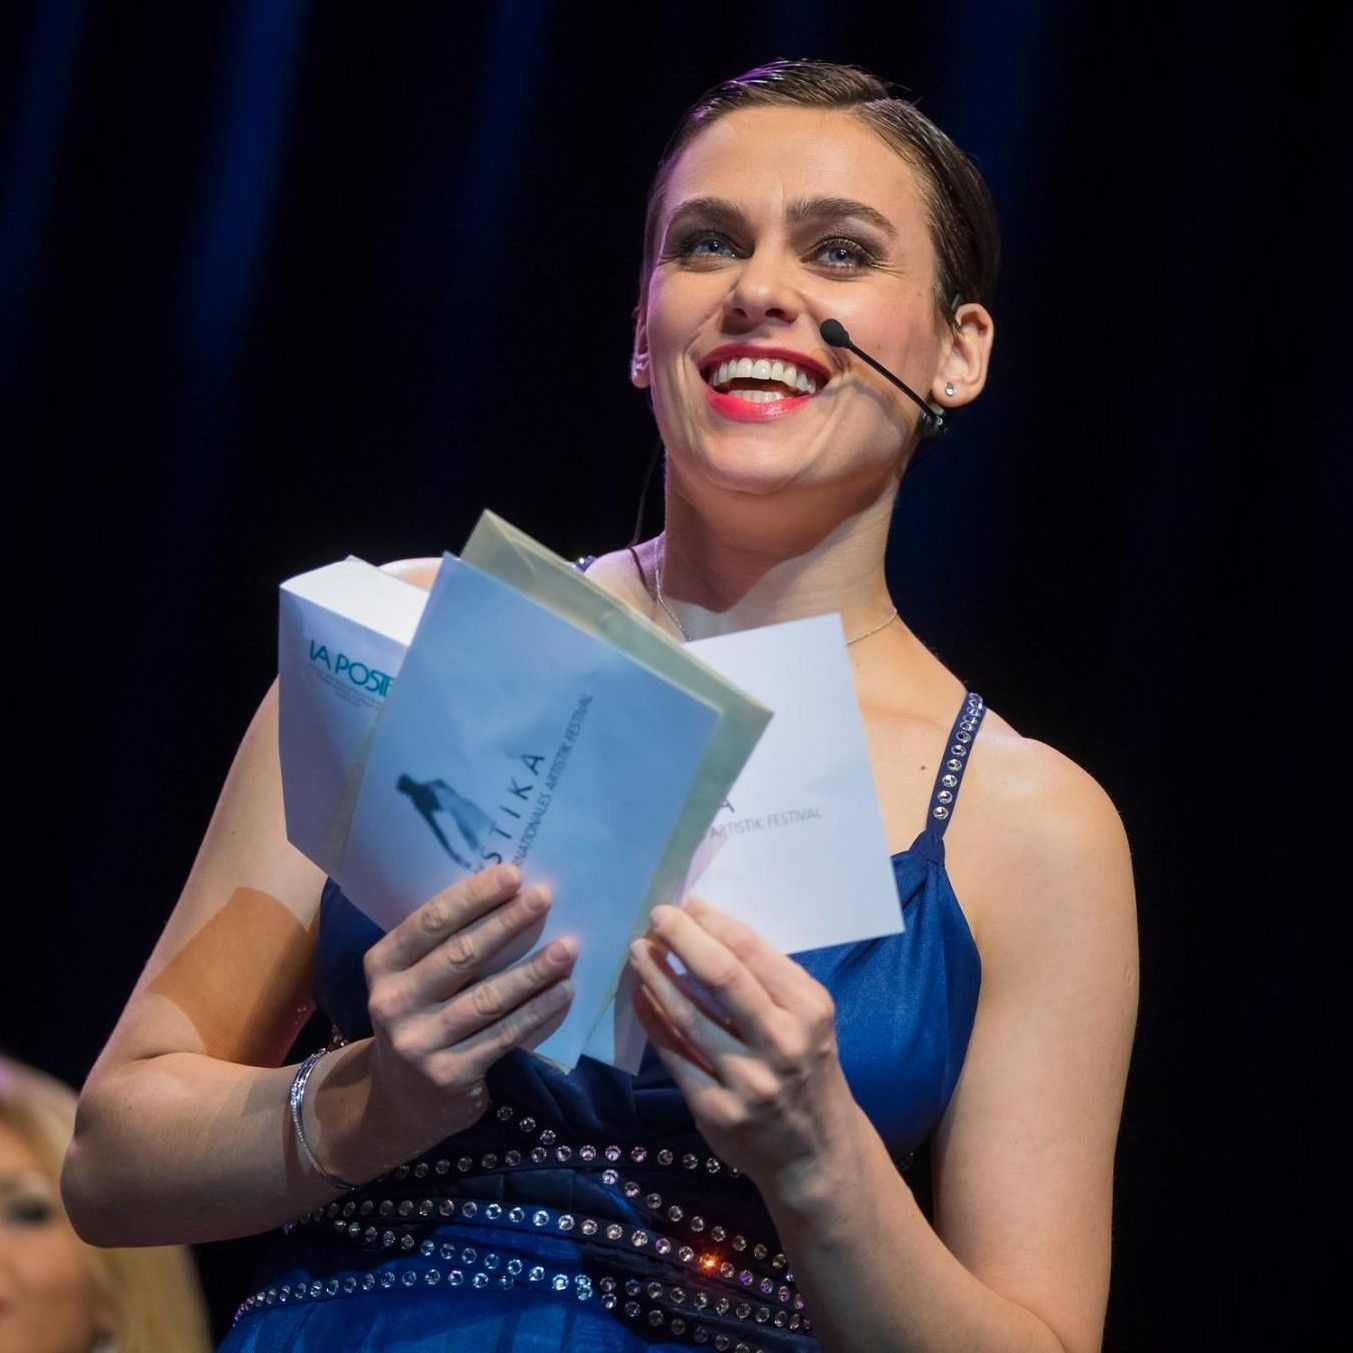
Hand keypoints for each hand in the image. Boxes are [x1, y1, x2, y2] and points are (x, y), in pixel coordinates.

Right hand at [361, 863, 576, 1155]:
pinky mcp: (449, 1075)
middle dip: (507, 923)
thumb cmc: (421, 1016)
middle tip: (546, 897)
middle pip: (460, 955)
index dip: (473, 897)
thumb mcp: (414, 978)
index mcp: (382, 965)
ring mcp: (419, 1043)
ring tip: (569, 947)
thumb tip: (511, 893)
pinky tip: (564, 991)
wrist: (401, 1101)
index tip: (514, 875)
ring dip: (533, 970)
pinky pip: (503, 1036)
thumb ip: (445, 943)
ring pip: (487, 998)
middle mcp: (392, 1003)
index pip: (430, 923)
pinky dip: (538, 1012)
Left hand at [627, 898, 860, 1199]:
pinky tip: (640, 997)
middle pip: (720, 976)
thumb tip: (707, 928)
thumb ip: (768, 979)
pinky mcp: (716, 1110)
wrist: (815, 1152)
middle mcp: (781, 1042)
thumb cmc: (806, 1066)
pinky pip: (673, 1054)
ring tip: (638, 951)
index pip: (752, 952)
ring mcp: (747, 1080)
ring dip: (656, 976)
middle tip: (656, 915)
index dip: (713, 923)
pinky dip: (652, 1020)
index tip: (686, 903)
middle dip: (682, 938)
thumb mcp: (808, 1018)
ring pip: (688, 1016)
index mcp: (808, 1008)